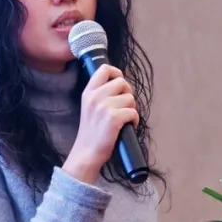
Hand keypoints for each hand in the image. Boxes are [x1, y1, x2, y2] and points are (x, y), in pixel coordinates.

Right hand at [62, 64, 138, 183]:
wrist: (87, 153)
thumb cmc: (92, 132)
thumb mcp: (89, 107)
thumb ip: (100, 95)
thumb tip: (121, 85)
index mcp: (88, 92)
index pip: (104, 69)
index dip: (117, 73)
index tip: (120, 84)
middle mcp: (95, 96)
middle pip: (122, 82)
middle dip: (128, 93)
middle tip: (124, 106)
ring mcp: (104, 107)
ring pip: (130, 98)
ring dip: (132, 109)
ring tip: (124, 119)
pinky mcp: (114, 118)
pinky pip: (133, 112)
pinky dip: (135, 120)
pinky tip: (128, 126)